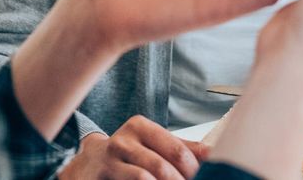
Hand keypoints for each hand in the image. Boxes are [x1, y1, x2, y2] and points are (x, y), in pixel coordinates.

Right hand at [59, 117, 209, 179]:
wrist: (87, 165)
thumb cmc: (128, 155)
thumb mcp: (152, 144)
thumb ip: (182, 148)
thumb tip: (214, 154)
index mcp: (140, 127)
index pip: (177, 150)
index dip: (194, 171)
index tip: (205, 179)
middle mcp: (122, 141)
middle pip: (161, 167)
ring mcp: (109, 162)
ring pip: (144, 179)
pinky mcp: (101, 179)